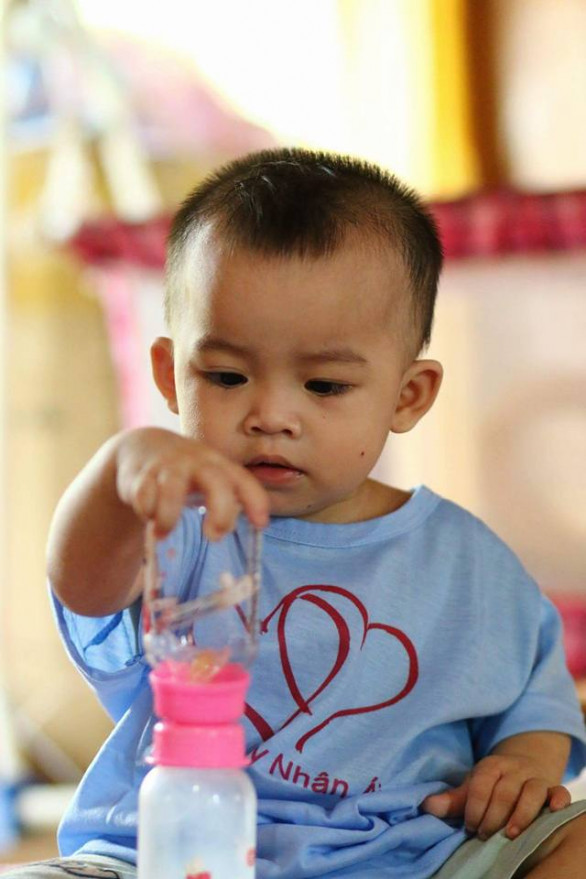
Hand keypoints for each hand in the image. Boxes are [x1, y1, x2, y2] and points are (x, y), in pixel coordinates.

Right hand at [115, 427, 268, 538]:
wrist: (145, 446)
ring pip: (172, 489)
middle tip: (213, 536)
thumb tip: (245, 538)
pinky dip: (145, 511)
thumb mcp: (210, 480)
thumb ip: (226, 502)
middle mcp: (196, 463)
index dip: (255, 501)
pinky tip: (147, 516)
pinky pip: (143, 496)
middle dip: (220, 512)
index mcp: (219, 466)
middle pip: (216, 482)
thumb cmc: (187, 473)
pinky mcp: (141, 475)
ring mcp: (168, 467)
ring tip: (162, 534)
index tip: (261, 524)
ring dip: (168, 517)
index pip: (243, 480)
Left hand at [421, 754, 570, 839]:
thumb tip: (426, 806)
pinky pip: (559, 791)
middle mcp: (514, 769)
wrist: (524, 764)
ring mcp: (535, 777)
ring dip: (522, 813)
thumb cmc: (494, 782)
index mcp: (492, 765)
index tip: (470, 826)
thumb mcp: (474, 786)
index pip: (482, 782)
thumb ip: (453, 799)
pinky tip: (553, 811)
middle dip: (494, 815)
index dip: (475, 806)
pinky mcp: (553, 787)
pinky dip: (558, 800)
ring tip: (511, 834)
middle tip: (485, 835)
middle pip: (506, 791)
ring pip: (532, 791)